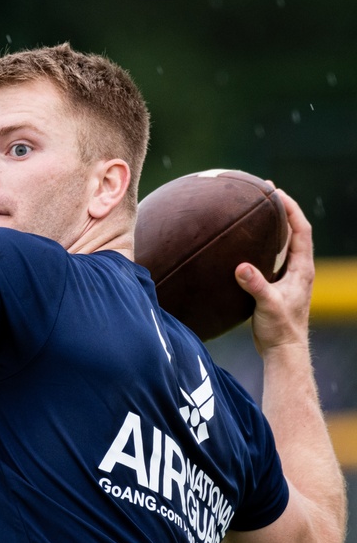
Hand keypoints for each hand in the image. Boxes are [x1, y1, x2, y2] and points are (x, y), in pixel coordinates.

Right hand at [235, 188, 313, 353]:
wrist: (283, 349)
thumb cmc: (280, 328)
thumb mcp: (268, 305)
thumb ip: (256, 285)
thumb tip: (240, 267)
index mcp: (302, 269)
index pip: (301, 230)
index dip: (291, 209)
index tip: (276, 193)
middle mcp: (298, 269)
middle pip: (295, 231)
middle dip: (282, 210)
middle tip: (265, 192)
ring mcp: (289, 276)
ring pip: (284, 243)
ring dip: (274, 225)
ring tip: (257, 210)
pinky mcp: (277, 284)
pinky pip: (272, 255)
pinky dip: (264, 242)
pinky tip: (247, 241)